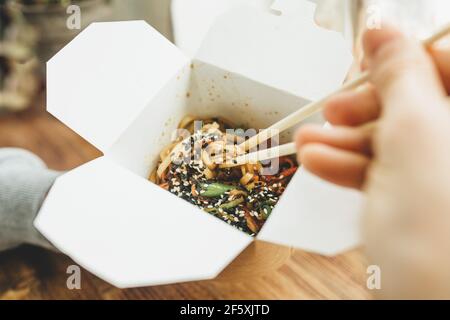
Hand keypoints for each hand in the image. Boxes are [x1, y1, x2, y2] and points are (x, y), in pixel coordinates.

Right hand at [295, 26, 449, 297]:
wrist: (430, 306)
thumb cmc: (441, 233)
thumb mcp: (415, 133)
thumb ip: (400, 75)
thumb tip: (385, 33)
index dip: (410, 54)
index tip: (370, 52)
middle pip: (421, 102)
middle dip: (368, 104)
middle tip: (336, 105)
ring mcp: (444, 175)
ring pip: (397, 141)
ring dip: (346, 139)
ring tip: (309, 139)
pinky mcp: (422, 203)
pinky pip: (387, 173)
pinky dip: (350, 166)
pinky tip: (318, 162)